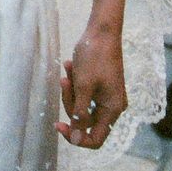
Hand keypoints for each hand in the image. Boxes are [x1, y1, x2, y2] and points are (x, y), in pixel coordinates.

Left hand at [58, 23, 125, 148]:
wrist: (101, 31)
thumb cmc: (94, 57)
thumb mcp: (83, 87)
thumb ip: (79, 114)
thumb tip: (77, 139)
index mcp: (112, 110)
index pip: (95, 139)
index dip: (76, 137)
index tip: (59, 125)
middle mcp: (112, 106)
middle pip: (84, 120)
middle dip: (70, 102)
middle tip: (65, 81)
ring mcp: (107, 97)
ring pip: (80, 106)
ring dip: (70, 89)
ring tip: (69, 68)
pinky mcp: (100, 88)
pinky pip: (82, 93)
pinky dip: (75, 83)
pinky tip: (71, 66)